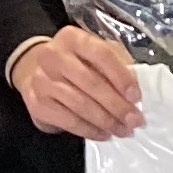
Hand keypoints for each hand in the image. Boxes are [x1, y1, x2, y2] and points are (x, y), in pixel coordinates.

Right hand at [5, 27, 143, 141]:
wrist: (36, 71)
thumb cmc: (76, 63)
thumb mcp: (95, 54)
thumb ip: (116, 63)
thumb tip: (136, 88)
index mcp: (72, 38)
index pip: (101, 55)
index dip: (121, 77)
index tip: (137, 96)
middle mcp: (53, 56)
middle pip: (91, 83)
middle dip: (117, 105)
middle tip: (135, 121)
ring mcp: (42, 80)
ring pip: (80, 105)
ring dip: (106, 121)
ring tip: (123, 130)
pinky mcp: (37, 104)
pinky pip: (69, 121)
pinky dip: (90, 130)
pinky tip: (104, 134)